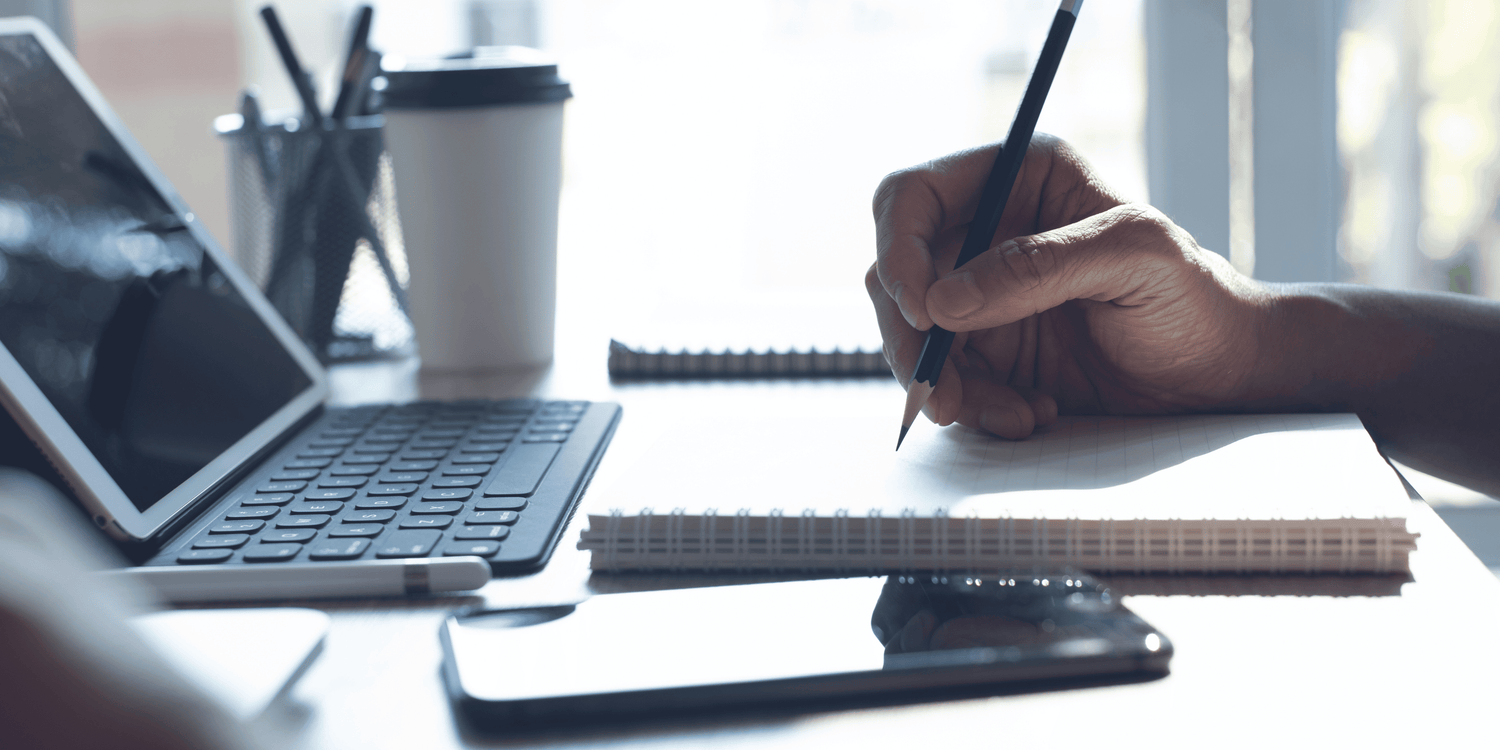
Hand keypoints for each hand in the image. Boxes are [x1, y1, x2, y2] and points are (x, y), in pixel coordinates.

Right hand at [867, 136, 1271, 437]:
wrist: (1219, 374)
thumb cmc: (1195, 298)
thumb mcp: (1134, 260)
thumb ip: (1039, 267)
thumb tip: (943, 301)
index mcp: (1017, 176)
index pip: (912, 197)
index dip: (899, 251)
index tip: (925, 310)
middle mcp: (986, 229)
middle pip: (894, 273)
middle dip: (910, 337)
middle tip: (938, 392)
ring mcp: (981, 293)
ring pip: (911, 335)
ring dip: (945, 383)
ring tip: (1010, 414)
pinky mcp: (986, 350)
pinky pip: (944, 378)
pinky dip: (974, 407)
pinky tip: (1029, 413)